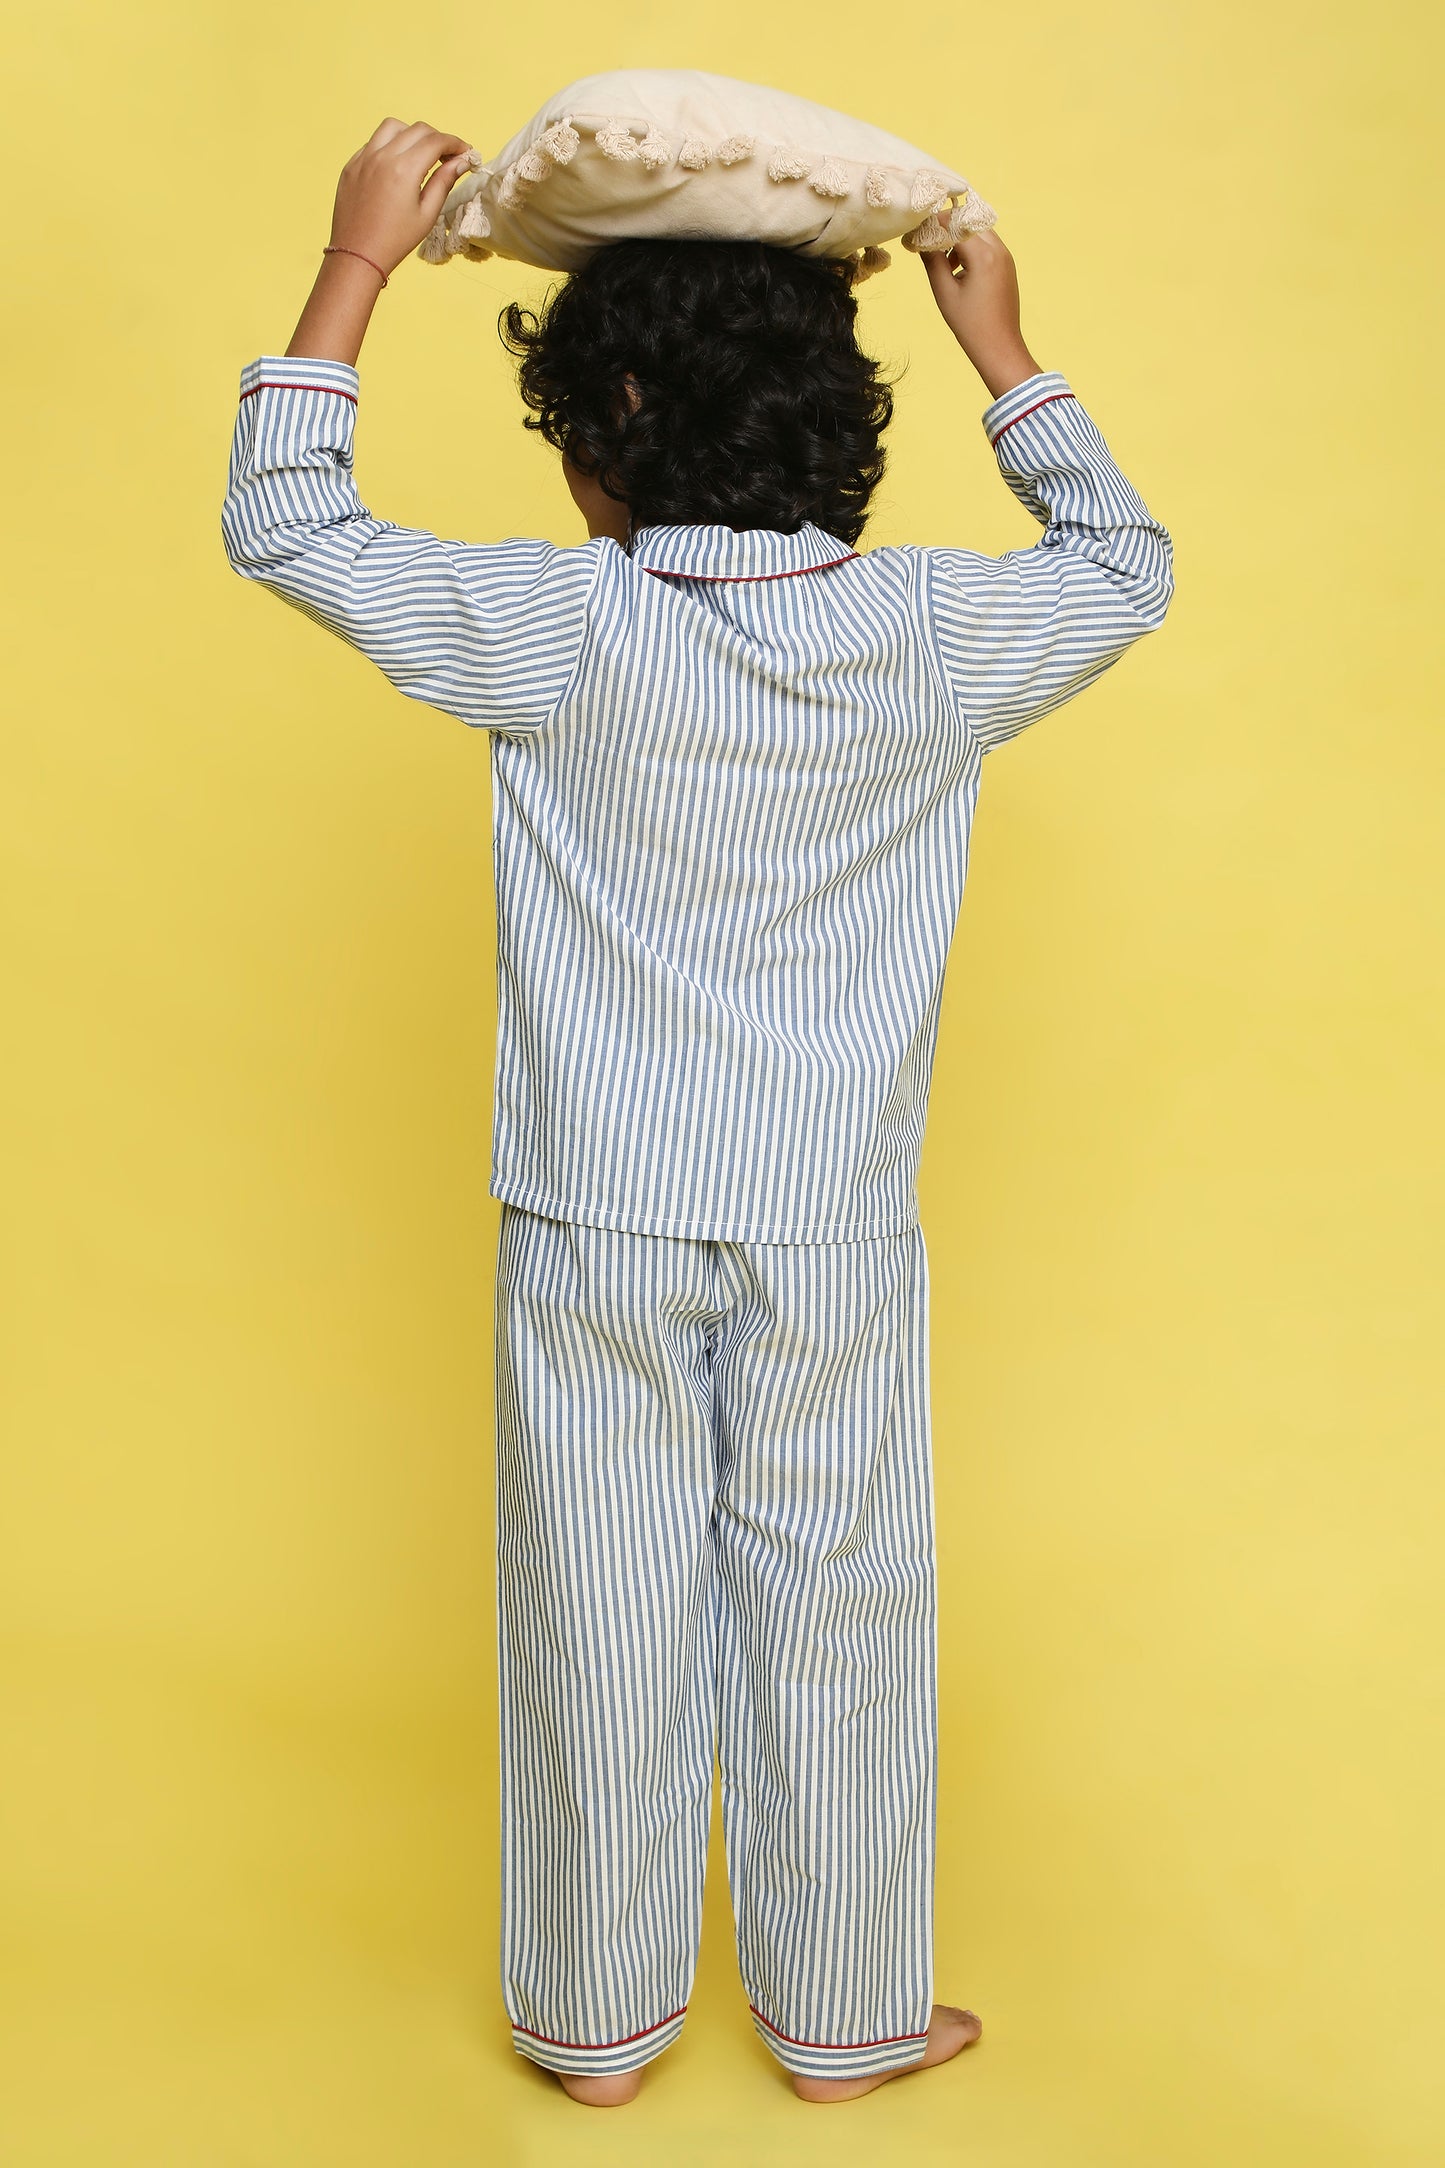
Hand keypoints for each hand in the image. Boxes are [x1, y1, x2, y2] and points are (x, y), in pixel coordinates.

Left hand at [327, 117, 474, 276]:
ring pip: (392, 126)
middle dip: (437, 138)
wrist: (357, 255)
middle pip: (417, 129)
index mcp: (404, 169)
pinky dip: (390, 145)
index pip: (436, 141)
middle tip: (447, 156)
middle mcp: (382, 156)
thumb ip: (444, 182)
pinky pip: (373, 142)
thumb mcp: (427, 214)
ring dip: (411, 134)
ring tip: (419, 154)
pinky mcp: (352, 164)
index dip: (455, 143)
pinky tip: (397, 165)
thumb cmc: (395, 241)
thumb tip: (461, 162)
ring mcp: (363, 158)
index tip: (465, 152)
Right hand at [920, 229, 1042, 398]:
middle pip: (968, 221)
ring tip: (944, 261)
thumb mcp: (945, 293)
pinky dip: (971, 247)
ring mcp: (1006, 256)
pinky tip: (958, 268)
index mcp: (983, 255)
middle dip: (947, 227)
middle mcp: (999, 250)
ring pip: (978, 231)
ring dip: (959, 237)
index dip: (933, 224)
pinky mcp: (1007, 265)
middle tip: (928, 242)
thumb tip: (921, 239)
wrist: (1000, 347)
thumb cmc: (971, 326)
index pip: (955, 223)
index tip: (916, 233)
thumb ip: (933, 261)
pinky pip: (987, 244)